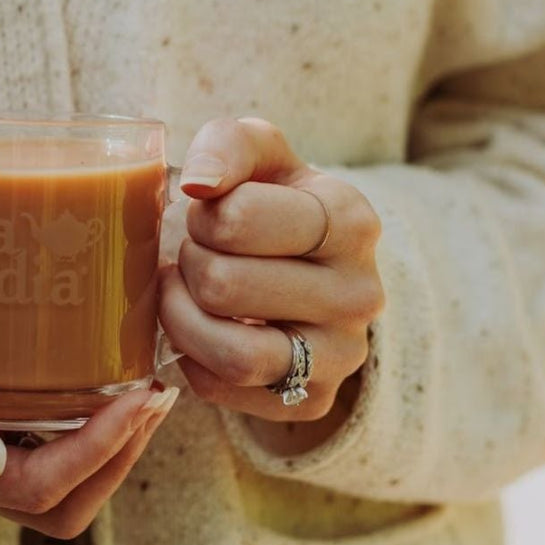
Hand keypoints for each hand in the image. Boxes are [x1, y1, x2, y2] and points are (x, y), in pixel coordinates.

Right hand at [0, 257, 177, 537]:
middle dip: (119, 455)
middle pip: (60, 496)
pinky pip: (44, 418)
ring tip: (146, 381)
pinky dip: (87, 400)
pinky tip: (110, 353)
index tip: (137, 397)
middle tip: (155, 391)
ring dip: (112, 439)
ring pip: (60, 468)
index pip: (35, 491)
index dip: (96, 457)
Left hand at [160, 118, 383, 423]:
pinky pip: (224, 390)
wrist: (311, 272)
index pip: (238, 219)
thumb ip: (228, 144)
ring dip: (184, 319)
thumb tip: (200, 184)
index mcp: (351, 222)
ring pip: (232, 355)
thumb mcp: (260, 158)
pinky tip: (202, 329)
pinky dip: (194, 359)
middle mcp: (360, 294)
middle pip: (223, 286)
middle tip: (197, 254)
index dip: (203, 216)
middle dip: (191, 264)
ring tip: (186, 292)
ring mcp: (342, 355)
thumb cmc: (274, 205)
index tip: (211, 215)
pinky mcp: (314, 400)